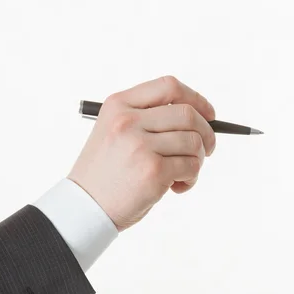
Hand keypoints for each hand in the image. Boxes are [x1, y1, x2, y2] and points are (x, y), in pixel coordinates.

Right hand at [68, 76, 216, 231]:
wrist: (85, 207)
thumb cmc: (105, 173)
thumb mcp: (114, 132)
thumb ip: (147, 118)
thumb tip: (199, 117)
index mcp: (118, 105)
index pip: (169, 86)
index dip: (196, 99)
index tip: (209, 114)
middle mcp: (128, 120)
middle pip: (187, 114)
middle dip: (206, 133)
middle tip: (207, 149)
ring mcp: (140, 145)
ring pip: (194, 142)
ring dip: (198, 160)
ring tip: (182, 174)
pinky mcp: (153, 171)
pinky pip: (191, 166)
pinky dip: (191, 178)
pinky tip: (176, 187)